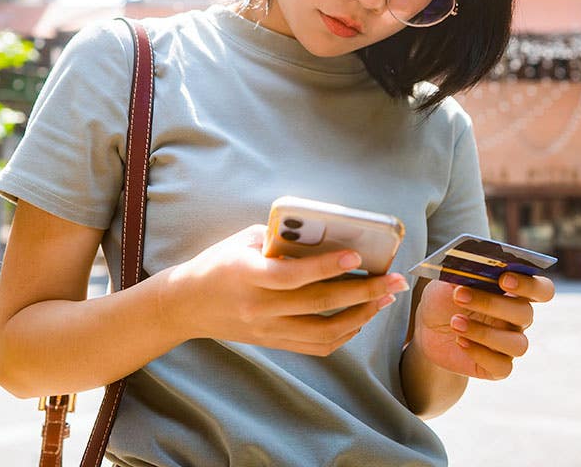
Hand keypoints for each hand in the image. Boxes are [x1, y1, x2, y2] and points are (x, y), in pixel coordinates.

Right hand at [160, 225, 409, 355]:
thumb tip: (324, 235)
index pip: (291, 276)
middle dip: (363, 292)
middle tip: (393, 281)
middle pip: (319, 304)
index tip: (356, 256)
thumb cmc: (218, 263)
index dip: (326, 267)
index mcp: (248, 275)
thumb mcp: (243, 241)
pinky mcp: (274, 342)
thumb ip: (281, 238)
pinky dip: (344, 333)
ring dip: (360, 315)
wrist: (187, 305)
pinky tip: (360, 317)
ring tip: (382, 299)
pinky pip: (317, 345)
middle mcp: (259, 307)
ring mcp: (268, 329)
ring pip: (324, 331)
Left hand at [411, 273, 554, 379]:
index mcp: (515, 293)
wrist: (427, 329)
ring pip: (518, 344)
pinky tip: (460, 341)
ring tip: (455, 322)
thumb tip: (472, 264)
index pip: (541, 289)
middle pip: (525, 314)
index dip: (529, 285)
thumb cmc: (444, 299)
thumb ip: (463, 271)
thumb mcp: (447, 280)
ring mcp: (509, 344)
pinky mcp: (498, 367)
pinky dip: (480, 354)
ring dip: (484, 333)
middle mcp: (518, 320)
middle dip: (492, 304)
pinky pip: (503, 367)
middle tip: (460, 295)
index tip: (503, 278)